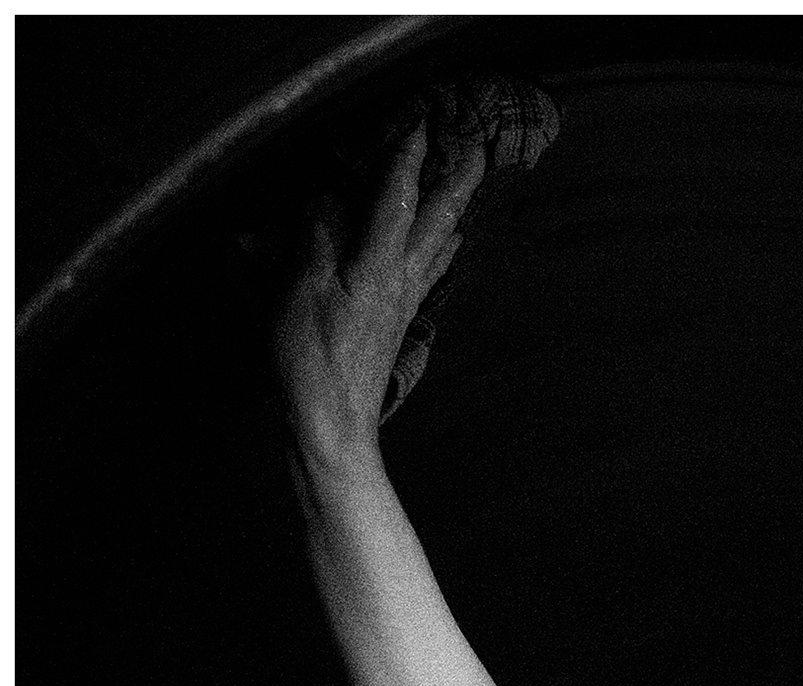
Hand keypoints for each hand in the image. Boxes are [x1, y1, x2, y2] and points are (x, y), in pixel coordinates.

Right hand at [275, 122, 485, 457]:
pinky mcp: (400, 319)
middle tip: (478, 147)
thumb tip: (329, 198)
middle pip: (440, 220)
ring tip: (469, 185)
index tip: (422, 124)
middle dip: (458, 180)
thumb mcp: (303, 292)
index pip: (398, 200)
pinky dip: (443, 246)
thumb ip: (318, 241)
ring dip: (454, 209)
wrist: (333, 421)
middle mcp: (403, 280)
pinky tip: (449, 243)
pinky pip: (431, 270)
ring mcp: (406, 300)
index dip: (408, 160)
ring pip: (441, 243)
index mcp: (378, 267)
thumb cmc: (311, 360)